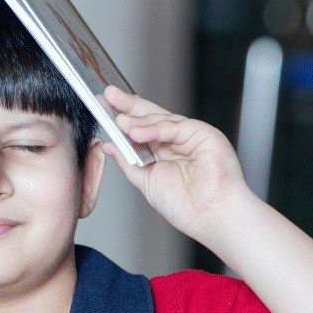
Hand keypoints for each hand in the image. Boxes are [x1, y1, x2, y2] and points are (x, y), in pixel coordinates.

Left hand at [101, 86, 249, 243]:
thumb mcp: (145, 180)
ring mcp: (190, 136)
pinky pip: (175, 127)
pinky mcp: (203, 134)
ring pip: (160, 119)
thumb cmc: (184, 205)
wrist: (209, 216)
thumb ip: (127, 161)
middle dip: (127, 106)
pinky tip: (137, 132)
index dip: (122, 118)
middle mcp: (176, 141)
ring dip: (138, 120)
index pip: (140, 128)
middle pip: (149, 117)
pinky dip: (155, 128)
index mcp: (163, 152)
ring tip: (119, 122)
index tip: (103, 108)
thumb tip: (109, 145)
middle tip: (107, 96)